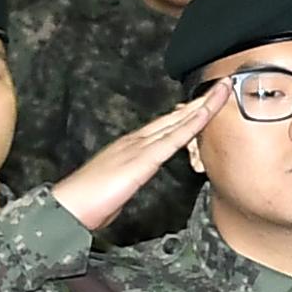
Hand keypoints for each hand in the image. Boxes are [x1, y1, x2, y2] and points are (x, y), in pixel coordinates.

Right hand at [52, 83, 225, 232]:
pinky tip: (206, 113)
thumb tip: (133, 181)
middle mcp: (136, 141)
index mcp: (130, 147)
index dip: (187, 113)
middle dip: (201, 101)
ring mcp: (139, 147)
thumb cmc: (88, 202)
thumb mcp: (116, 187)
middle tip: (223, 84)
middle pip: (175, 117)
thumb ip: (129, 179)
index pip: (165, 126)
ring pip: (178, 122)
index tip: (206, 101)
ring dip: (203, 105)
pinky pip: (173, 139)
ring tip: (223, 90)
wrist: (68, 207)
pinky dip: (192, 124)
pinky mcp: (142, 159)